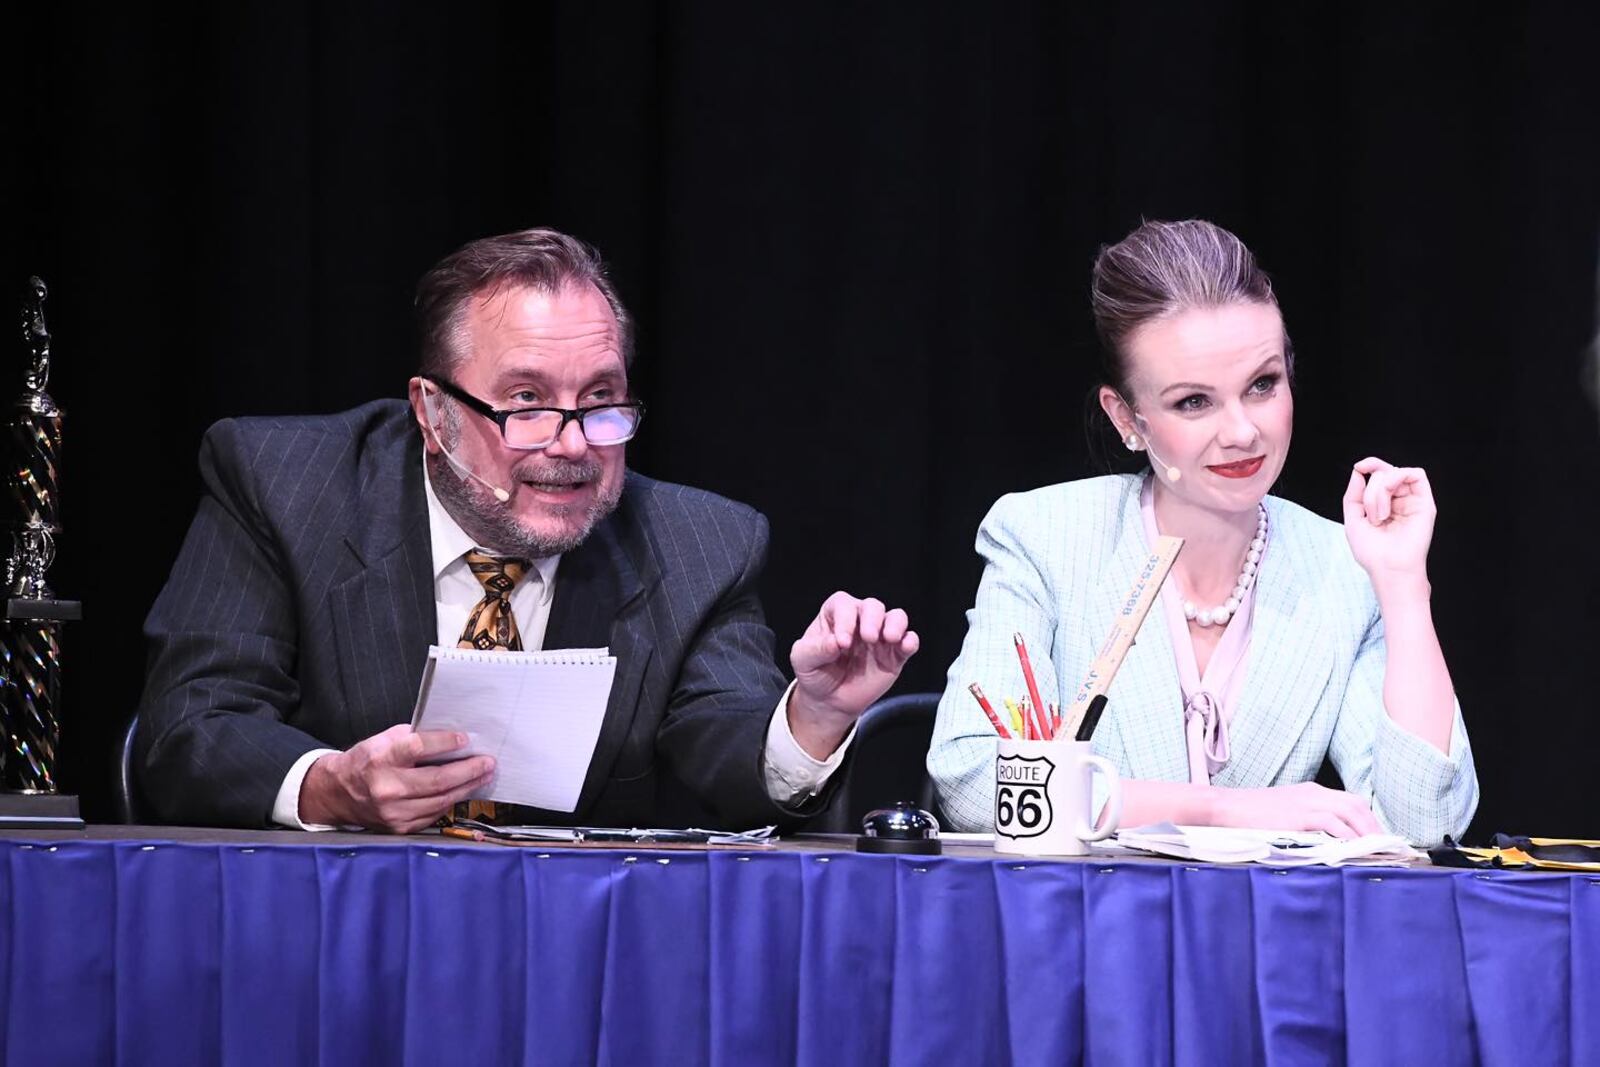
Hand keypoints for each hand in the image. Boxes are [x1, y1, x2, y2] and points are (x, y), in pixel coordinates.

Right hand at [299, 724, 495, 833]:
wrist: (336, 794)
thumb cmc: (364, 761)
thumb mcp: (383, 740)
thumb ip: (414, 738)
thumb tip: (450, 738)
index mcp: (380, 759)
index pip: (419, 748)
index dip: (446, 743)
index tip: (465, 739)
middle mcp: (387, 788)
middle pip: (438, 780)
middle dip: (469, 771)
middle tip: (488, 762)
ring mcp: (394, 812)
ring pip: (441, 800)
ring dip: (467, 787)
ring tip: (484, 775)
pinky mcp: (400, 827)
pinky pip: (434, 813)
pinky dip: (451, 801)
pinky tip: (463, 790)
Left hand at [788, 592, 919, 757]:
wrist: (829, 701)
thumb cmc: (815, 673)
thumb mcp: (803, 661)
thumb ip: (815, 649)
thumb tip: (834, 642)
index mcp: (836, 615)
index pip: (844, 605)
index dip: (845, 619)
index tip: (841, 643)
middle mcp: (860, 621)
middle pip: (873, 606)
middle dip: (872, 619)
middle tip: (868, 638)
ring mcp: (879, 637)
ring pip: (896, 617)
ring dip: (895, 624)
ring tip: (889, 639)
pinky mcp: (894, 655)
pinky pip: (909, 640)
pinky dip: (910, 640)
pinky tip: (905, 646)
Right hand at [1214, 782, 1382, 839]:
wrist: (1226, 807)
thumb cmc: (1249, 814)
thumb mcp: (1283, 812)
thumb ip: (1305, 820)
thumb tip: (1326, 840)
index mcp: (1311, 791)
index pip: (1351, 801)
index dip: (1368, 820)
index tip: (1379, 838)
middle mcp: (1313, 793)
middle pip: (1356, 805)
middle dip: (1374, 826)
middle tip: (1386, 847)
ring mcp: (1307, 802)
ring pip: (1350, 812)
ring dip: (1367, 832)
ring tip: (1378, 851)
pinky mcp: (1299, 815)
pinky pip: (1333, 824)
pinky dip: (1348, 837)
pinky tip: (1355, 850)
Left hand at [1342, 457, 1435, 589]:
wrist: (1389, 568)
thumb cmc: (1372, 551)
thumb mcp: (1353, 519)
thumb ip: (1354, 494)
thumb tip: (1358, 471)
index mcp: (1384, 504)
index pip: (1379, 474)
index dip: (1370, 465)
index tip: (1359, 467)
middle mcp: (1399, 500)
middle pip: (1384, 472)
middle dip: (1370, 490)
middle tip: (1371, 515)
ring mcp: (1413, 500)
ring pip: (1396, 472)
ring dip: (1379, 491)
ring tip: (1379, 516)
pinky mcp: (1425, 503)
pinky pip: (1416, 474)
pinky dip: (1396, 480)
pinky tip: (1388, 504)